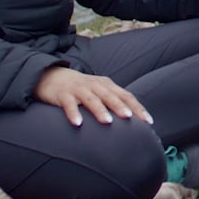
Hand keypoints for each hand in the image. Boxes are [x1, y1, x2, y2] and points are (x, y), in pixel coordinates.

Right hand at [33, 66, 152, 127]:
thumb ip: (113, 102)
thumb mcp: (99, 92)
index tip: (148, 121)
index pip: (126, 96)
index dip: (137, 108)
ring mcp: (79, 89)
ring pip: (91, 99)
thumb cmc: (81, 89)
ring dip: (99, 110)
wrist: (51, 75)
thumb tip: (133, 121)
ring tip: (107, 121)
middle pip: (110, 96)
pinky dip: (73, 113)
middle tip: (129, 118)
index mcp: (107, 85)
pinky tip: (78, 123)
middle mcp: (95, 85)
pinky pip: (69, 105)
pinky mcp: (63, 95)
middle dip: (120, 106)